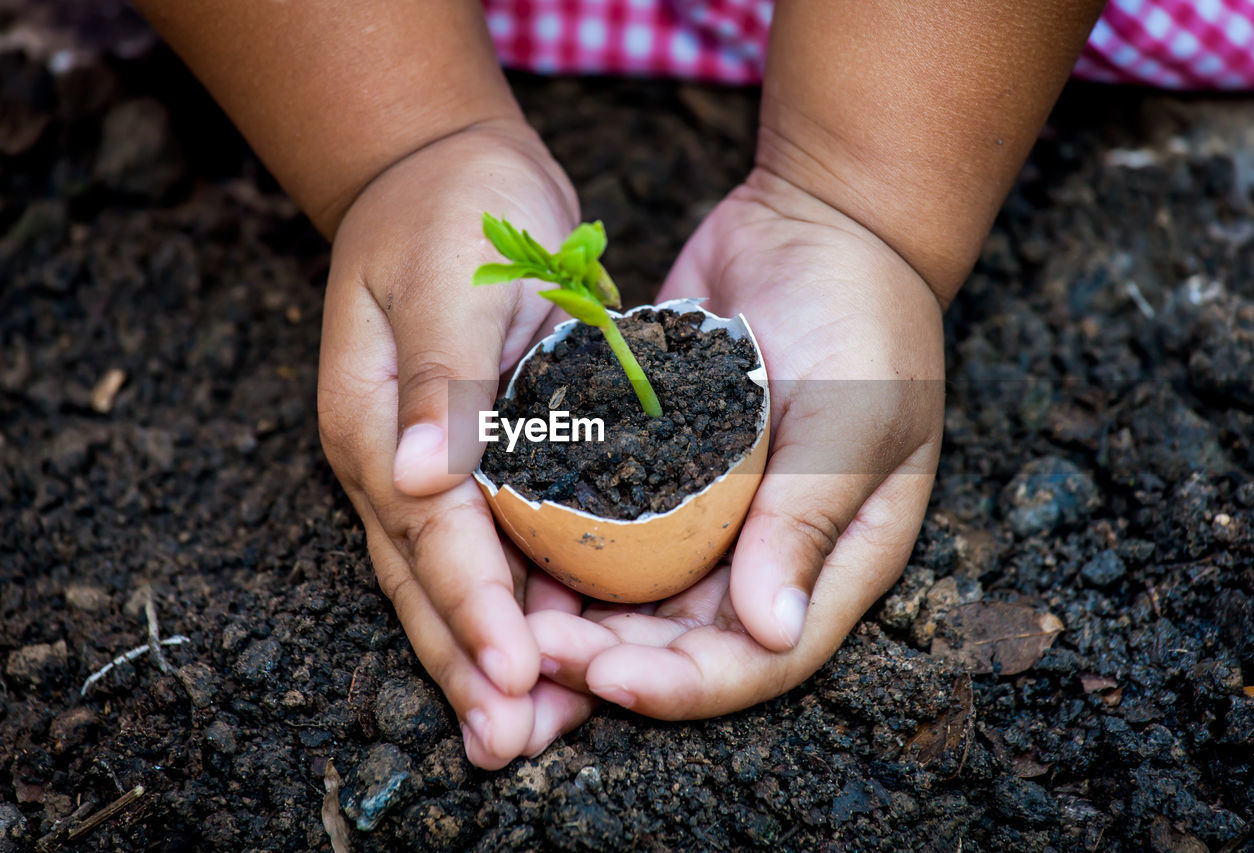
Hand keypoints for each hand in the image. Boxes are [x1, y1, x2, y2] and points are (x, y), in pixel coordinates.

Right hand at [317, 121, 594, 766]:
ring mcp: (424, 468)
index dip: (473, 606)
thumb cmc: (451, 210)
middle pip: (426, 583)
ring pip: (450, 583)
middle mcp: (393, 461)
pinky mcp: (469, 460)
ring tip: (523, 734)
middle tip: (508, 745)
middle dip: (467, 668)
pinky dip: (514, 606)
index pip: (430, 533)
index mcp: (377, 423)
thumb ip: (442, 379)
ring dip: (483, 658)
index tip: (515, 673)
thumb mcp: (450, 273)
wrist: (443, 175)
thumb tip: (418, 478)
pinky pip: (488, 549)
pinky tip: (550, 656)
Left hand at [530, 168, 945, 716]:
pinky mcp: (657, 465)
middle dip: (607, 661)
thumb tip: (771, 631)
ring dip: (574, 618)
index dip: (682, 686)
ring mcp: (709, 514)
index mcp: (829, 564)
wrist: (820, 223)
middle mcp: (764, 555)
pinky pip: (605, 521)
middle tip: (529, 652)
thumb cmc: (864, 320)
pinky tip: (504, 549)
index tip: (602, 679)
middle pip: (683, 643)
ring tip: (505, 622)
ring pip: (635, 595)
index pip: (759, 661)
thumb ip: (807, 520)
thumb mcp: (852, 420)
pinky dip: (560, 542)